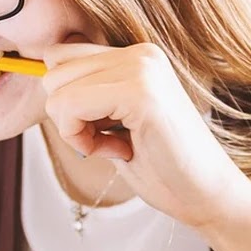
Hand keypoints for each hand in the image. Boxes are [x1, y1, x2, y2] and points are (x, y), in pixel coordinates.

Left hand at [41, 38, 250, 229]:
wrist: (208, 197)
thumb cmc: (162, 167)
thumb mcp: (115, 121)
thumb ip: (88, 95)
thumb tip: (41, 75)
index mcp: (137, 55)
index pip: (60, 57)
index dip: (67, 102)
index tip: (101, 129)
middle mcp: (140, 53)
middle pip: (53, 71)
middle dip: (68, 116)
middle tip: (109, 141)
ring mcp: (142, 68)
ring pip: (57, 90)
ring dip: (75, 130)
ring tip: (117, 145)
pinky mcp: (141, 93)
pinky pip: (70, 106)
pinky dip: (81, 139)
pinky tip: (119, 151)